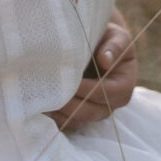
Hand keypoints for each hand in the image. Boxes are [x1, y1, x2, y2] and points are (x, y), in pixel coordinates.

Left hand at [50, 10, 138, 131]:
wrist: (96, 46)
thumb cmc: (107, 40)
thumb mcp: (116, 37)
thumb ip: (114, 47)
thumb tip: (105, 60)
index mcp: (123, 87)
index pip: (104, 92)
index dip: (86, 88)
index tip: (65, 78)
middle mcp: (110, 105)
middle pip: (88, 112)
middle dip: (66, 103)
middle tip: (46, 92)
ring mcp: (93, 113)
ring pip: (75, 120)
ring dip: (57, 112)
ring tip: (38, 99)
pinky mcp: (78, 116)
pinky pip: (65, 123)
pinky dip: (52, 116)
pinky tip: (37, 105)